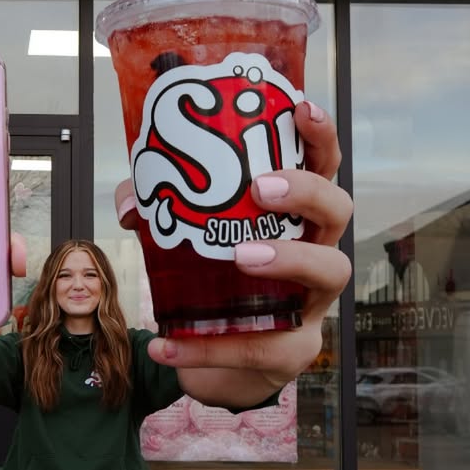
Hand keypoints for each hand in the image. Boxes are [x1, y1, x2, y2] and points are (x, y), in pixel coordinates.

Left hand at [115, 100, 351, 406]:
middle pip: (337, 209)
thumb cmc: (212, 285)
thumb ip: (159, 209)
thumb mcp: (184, 239)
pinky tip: (164, 343)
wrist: (213, 360)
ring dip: (288, 256)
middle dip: (305, 192)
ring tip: (241, 256)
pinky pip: (264, 347)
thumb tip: (132, 200)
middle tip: (259, 188)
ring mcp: (312, 301)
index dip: (318, 135)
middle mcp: (315, 249)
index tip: (300, 109)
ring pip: (330, 270)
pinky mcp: (293, 349)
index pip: (320, 165)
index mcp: (293, 215)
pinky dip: (208, 348)